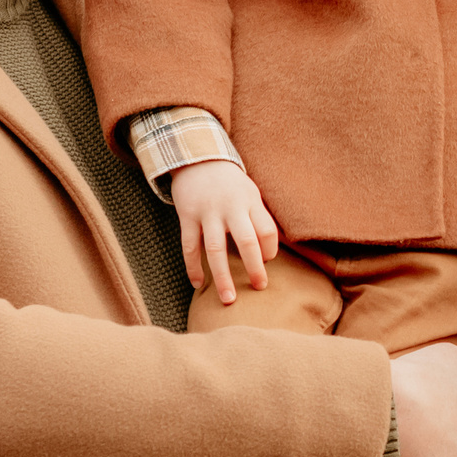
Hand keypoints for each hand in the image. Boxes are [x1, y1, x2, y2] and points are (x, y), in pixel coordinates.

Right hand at [170, 159, 278, 301]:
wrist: (197, 158)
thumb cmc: (229, 183)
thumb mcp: (250, 193)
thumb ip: (258, 218)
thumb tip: (267, 253)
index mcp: (250, 201)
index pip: (267, 230)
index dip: (270, 250)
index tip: (266, 262)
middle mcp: (230, 207)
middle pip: (247, 241)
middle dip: (254, 268)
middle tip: (259, 287)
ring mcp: (207, 212)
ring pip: (215, 249)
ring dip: (223, 276)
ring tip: (228, 299)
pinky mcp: (187, 216)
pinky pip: (190, 246)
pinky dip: (193, 267)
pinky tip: (198, 284)